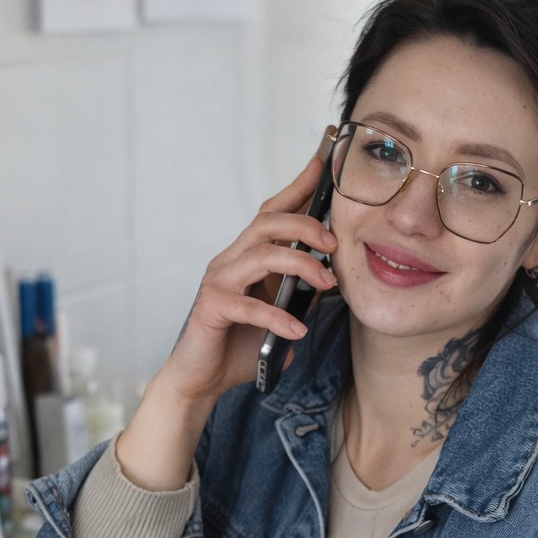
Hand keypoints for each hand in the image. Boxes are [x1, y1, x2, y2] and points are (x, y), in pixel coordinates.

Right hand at [115, 145, 337, 490]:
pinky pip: (249, 305)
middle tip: (336, 242)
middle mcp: (231, 260)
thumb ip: (300, 295)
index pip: (274, 210)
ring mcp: (219, 281)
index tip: (327, 157)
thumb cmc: (239, 346)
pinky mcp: (212, 307)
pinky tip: (297, 330)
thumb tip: (332, 281)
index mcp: (248, 256)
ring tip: (327, 283)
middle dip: (306, 225)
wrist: (201, 380)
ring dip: (300, 265)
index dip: (300, 183)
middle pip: (268, 222)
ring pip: (261, 254)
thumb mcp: (280, 316)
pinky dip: (278, 317)